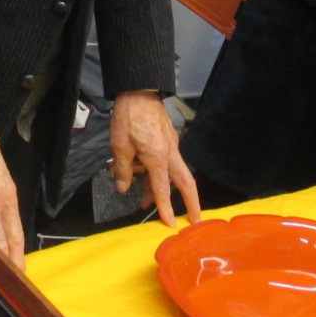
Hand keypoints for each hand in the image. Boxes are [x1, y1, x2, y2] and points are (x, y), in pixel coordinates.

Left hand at [109, 90, 201, 228]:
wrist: (139, 91)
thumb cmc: (129, 118)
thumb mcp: (119, 145)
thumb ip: (123, 169)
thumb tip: (123, 188)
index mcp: (158, 158)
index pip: (164, 189)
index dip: (166, 209)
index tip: (172, 225)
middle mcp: (170, 154)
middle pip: (185, 183)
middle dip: (192, 203)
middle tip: (196, 221)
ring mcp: (171, 146)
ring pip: (173, 173)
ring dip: (164, 189)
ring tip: (145, 201)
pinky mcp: (167, 140)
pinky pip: (166, 163)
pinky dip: (158, 174)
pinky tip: (142, 178)